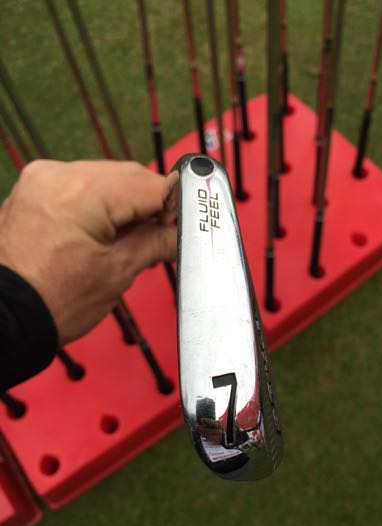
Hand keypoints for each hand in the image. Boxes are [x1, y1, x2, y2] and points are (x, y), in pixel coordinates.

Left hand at [0, 159, 177, 344]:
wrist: (7, 319)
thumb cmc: (52, 302)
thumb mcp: (118, 272)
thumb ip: (157, 241)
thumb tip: (183, 231)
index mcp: (81, 193)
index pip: (149, 184)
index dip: (176, 204)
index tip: (189, 223)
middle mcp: (58, 175)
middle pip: (128, 176)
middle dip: (152, 203)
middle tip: (166, 235)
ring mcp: (43, 180)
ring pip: (106, 179)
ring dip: (127, 203)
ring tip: (134, 238)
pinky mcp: (35, 190)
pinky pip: (82, 185)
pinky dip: (102, 203)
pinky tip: (109, 230)